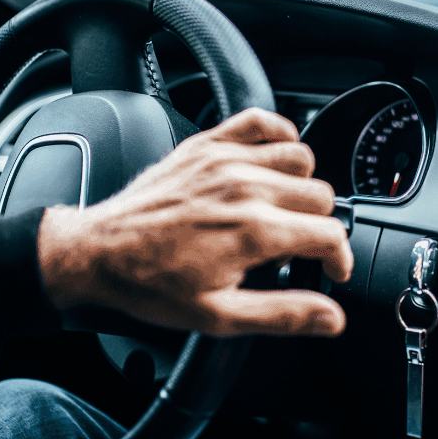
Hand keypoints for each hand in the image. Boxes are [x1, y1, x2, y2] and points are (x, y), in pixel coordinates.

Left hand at [36, 107, 353, 336]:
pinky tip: (271, 161)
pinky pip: (261, 121)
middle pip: (320, 195)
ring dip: (301, 183)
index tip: (330, 270)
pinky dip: (277, 135)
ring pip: (300, 157)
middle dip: (318, 225)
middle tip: (297, 247)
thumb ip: (283, 314)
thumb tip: (330, 318)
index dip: (338, 258)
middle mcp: (244, 187)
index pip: (329, 234)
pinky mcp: (206, 145)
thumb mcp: (219, 316)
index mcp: (253, 231)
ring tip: (284, 209)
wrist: (98, 253)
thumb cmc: (151, 284)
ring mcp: (224, 160)